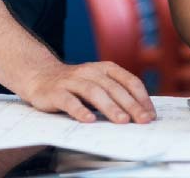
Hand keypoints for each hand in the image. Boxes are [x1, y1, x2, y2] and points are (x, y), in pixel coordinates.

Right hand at [18, 61, 155, 123]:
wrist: (40, 76)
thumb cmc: (75, 84)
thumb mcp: (98, 83)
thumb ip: (116, 93)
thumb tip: (142, 112)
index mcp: (104, 68)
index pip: (129, 80)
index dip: (141, 97)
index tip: (150, 114)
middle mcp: (90, 71)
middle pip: (114, 88)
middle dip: (131, 105)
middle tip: (142, 120)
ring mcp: (72, 81)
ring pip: (94, 92)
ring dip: (110, 107)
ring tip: (122, 120)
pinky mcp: (55, 92)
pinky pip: (69, 101)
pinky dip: (80, 110)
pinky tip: (89, 120)